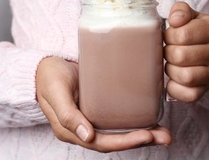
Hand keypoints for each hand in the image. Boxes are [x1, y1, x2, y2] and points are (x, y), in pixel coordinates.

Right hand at [36, 56, 171, 151]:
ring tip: (163, 131)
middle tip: (165, 135)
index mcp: (71, 130)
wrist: (44, 65)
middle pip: (115, 141)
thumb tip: (87, 137)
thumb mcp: (56, 93)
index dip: (126, 142)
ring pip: (118, 132)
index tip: (147, 135)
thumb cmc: (48, 77)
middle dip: (141, 140)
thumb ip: (68, 115)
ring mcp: (91, 118)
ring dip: (141, 133)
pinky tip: (148, 116)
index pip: (102, 143)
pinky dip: (133, 120)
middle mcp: (83, 128)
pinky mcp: (97, 107)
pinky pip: (116, 119)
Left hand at [164, 2, 208, 101]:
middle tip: (169, 50)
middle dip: (168, 53)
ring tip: (172, 63)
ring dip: (171, 70)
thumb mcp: (191, 16)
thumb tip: (175, 20)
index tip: (170, 36)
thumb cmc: (196, 31)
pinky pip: (188, 95)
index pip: (183, 34)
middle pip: (181, 56)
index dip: (169, 35)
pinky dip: (175, 88)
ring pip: (185, 77)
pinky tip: (174, 78)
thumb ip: (181, 10)